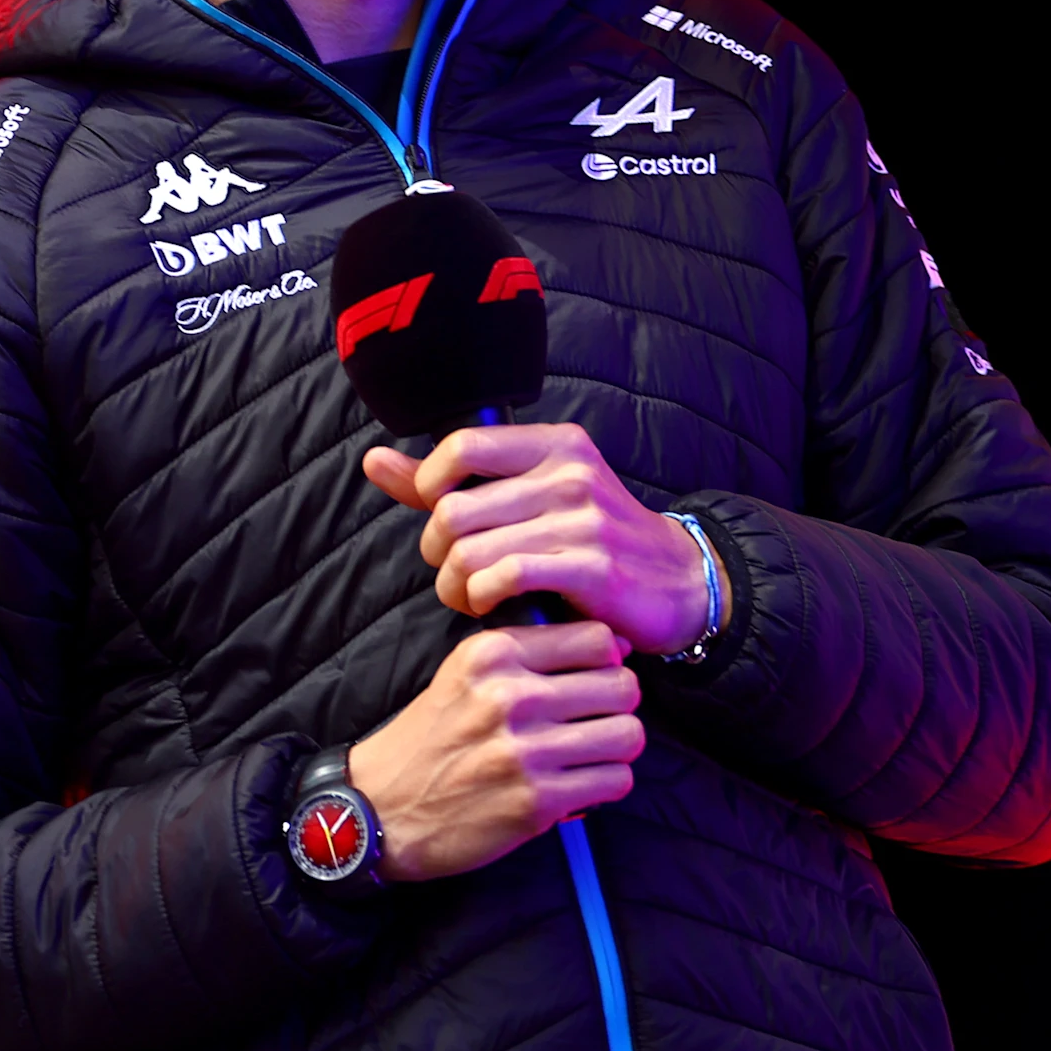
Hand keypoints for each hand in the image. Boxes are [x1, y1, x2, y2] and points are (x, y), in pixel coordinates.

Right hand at [345, 620, 644, 881]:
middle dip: (618, 705)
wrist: (379, 808)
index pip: (598, 638)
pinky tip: (580, 785)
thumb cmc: (432, 738)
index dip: (609, 660)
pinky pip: (615, 781)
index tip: (595, 679)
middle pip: (623, 685)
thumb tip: (616, 645)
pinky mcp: (536, 802)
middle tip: (597, 721)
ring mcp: (525, 751)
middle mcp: (511, 696)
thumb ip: (529, 651)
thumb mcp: (466, 672)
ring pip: (629, 734)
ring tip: (593, 754)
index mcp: (494, 654)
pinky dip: (606, 784)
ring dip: (617, 747)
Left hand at [362, 423, 709, 654]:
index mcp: (555, 444)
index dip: (430, 487)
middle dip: (438, 552)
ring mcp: (584, 518)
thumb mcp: (532, 495)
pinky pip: (504, 578)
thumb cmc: (591, 539)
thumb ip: (451, 482)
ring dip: (456, 586)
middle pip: (454, 511)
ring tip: (471, 596)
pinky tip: (493, 606)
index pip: (461, 447)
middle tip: (454, 572)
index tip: (442, 518)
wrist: (675, 582)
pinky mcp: (591, 566)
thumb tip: (375, 460)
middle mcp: (570, 472)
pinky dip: (483, 599)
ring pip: (471, 551)